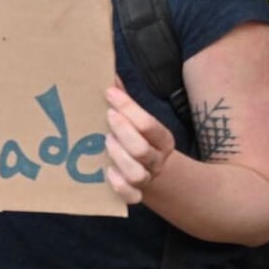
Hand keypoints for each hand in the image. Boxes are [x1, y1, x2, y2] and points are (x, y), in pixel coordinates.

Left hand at [104, 84, 175, 204]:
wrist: (154, 174)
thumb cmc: (137, 139)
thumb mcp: (135, 120)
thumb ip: (124, 100)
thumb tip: (108, 72)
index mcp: (162, 138)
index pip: (150, 124)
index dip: (129, 108)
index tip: (109, 93)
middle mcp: (156, 159)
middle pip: (143, 150)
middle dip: (124, 132)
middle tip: (108, 118)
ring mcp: (146, 178)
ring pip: (137, 174)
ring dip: (119, 157)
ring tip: (106, 142)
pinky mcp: (135, 194)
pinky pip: (131, 196)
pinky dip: (120, 186)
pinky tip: (107, 172)